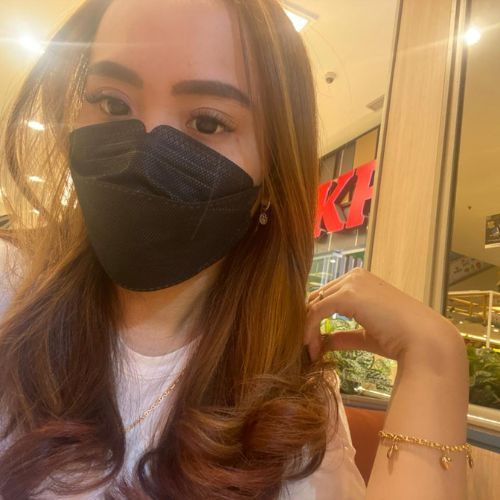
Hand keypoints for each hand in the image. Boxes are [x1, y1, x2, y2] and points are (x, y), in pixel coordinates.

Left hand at [304, 267, 460, 362]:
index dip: (315, 319)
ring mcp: (351, 283)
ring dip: (307, 328)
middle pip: (318, 297)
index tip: (313, 344)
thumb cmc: (401, 339)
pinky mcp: (347, 295)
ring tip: (310, 351)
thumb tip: (324, 343)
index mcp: (361, 280)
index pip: (327, 296)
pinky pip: (316, 310)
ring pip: (315, 303)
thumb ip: (344, 335)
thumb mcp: (366, 335)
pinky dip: (309, 329)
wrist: (423, 340)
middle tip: (307, 348)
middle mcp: (355, 276)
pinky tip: (312, 348)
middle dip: (308, 322)